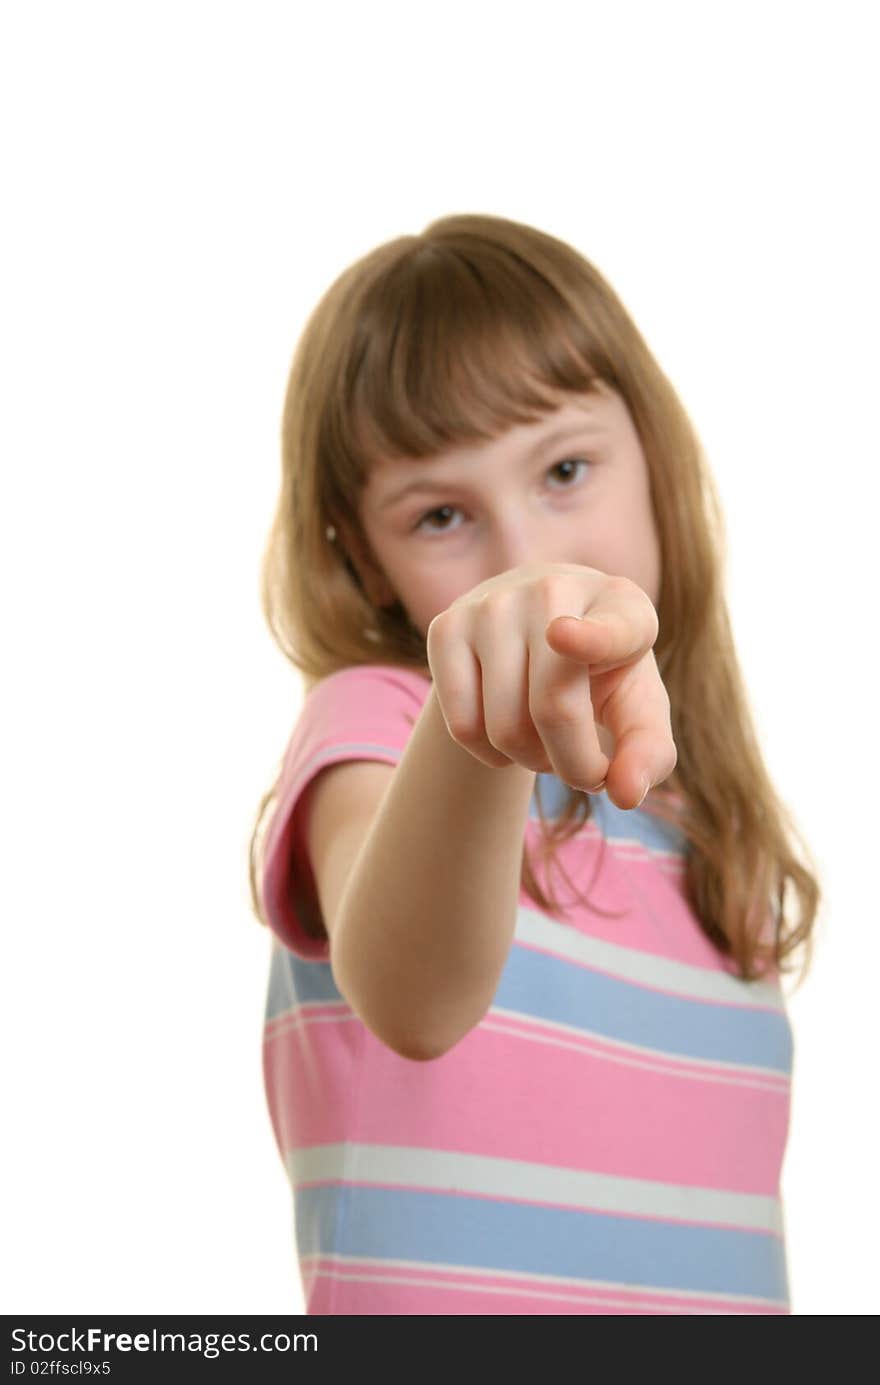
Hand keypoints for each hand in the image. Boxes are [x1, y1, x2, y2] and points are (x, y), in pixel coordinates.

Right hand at [425, 562, 676, 809]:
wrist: (542, 631)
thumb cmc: (603, 678)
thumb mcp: (638, 711)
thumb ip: (648, 754)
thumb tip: (625, 795)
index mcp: (621, 604)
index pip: (607, 628)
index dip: (589, 639)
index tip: (562, 636)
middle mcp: (553, 589)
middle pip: (553, 711)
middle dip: (573, 765)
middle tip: (582, 764)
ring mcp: (493, 603)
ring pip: (504, 729)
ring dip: (530, 761)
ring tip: (546, 740)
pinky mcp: (446, 625)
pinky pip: (462, 726)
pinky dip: (489, 754)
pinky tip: (506, 731)